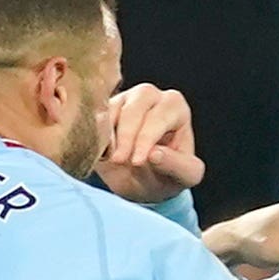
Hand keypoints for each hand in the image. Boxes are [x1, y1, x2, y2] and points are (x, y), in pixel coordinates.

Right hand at [96, 81, 202, 204]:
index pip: (159, 117)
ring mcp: (124, 99)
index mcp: (175, 106)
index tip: (137, 162)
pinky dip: (96, 134)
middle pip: (134, 107)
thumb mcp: (184, 176)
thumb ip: (175, 165)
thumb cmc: (169, 174)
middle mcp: (149, 96)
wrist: (145, 183)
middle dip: (126, 135)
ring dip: (108, 135)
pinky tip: (101, 154)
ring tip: (111, 160)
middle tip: (119, 161)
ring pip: (111, 109)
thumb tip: (155, 154)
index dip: (146, 139)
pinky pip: (94, 116)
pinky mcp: (103, 109)